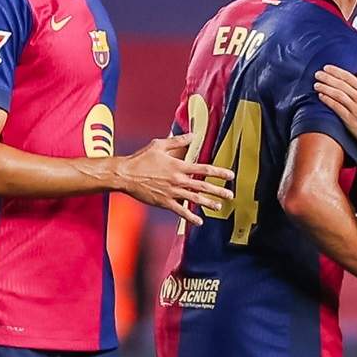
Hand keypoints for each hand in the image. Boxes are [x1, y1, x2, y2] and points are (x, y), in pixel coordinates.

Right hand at [113, 132, 232, 223]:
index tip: (230, 175)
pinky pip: (181, 211)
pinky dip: (191, 217)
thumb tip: (192, 135)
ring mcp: (172, 192)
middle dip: (218, 190)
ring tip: (219, 206)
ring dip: (209, 203)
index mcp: (178, 165)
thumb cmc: (140, 159)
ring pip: (194, 199)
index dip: (219, 172)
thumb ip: (178, 141)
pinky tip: (199, 221)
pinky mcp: (164, 202)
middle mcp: (178, 180)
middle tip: (230, 194)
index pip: (203, 169)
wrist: (125, 175)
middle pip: (203, 186)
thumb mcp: (159, 145)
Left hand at [313, 65, 356, 149]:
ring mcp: (355, 108)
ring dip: (325, 88)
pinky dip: (328, 101)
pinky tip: (321, 96)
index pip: (349, 77)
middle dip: (327, 78)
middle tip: (317, 74)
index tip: (326, 68)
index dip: (336, 71)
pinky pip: (337, 107)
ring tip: (316, 85)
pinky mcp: (350, 119)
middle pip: (341, 84)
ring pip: (338, 94)